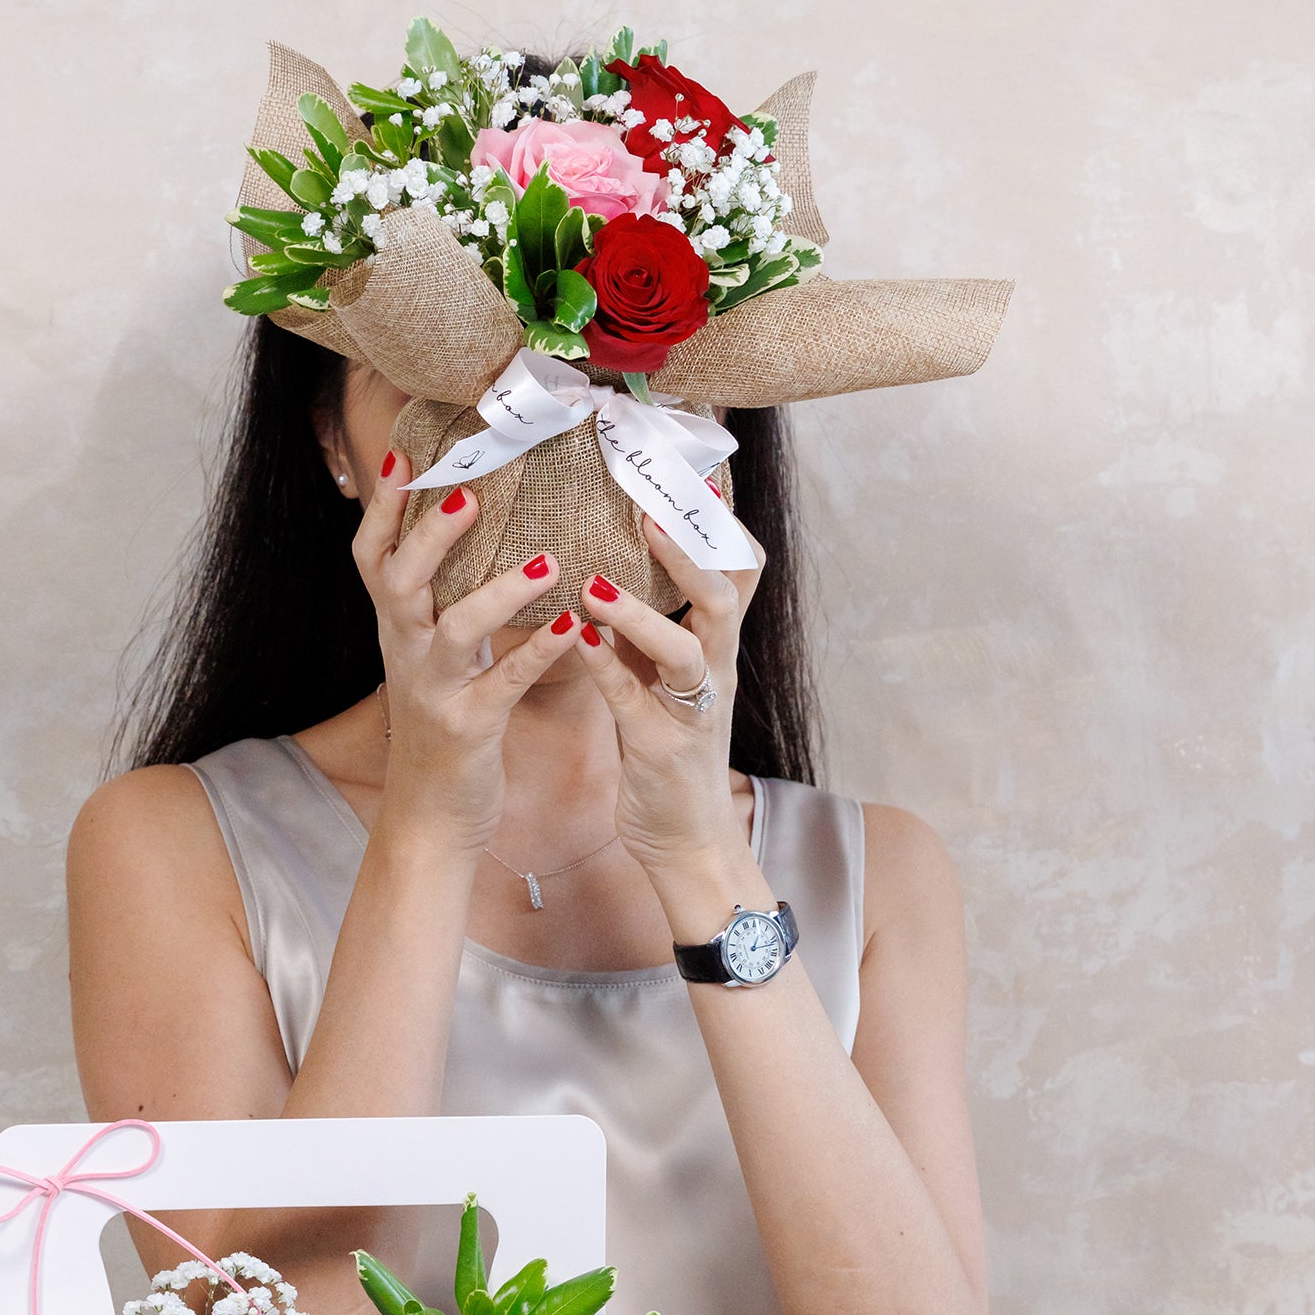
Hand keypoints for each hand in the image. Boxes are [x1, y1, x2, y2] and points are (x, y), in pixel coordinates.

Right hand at [351, 458, 577, 851]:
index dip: (386, 507)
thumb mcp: (433, 660)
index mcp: (398, 631)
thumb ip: (443, 606)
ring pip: (452, 630)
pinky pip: (503, 683)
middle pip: (400, 581)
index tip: (408, 454)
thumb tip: (464, 544)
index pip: (374, 557)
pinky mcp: (467, 729)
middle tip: (470, 492)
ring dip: (496, 592)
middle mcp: (405, 653)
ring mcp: (433, 692)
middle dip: (429, 534)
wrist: (429, 817)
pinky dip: (539, 652)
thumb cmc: (443, 728)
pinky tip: (574, 625)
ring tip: (544, 561)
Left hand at [568, 510, 767, 898]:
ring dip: (641, 613)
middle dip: (688, 551)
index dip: (718, 524)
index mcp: (716, 648)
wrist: (686, 840)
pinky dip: (607, 669)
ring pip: (685, 651)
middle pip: (724, 596)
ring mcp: (693, 713)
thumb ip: (645, 631)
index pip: (738, 571)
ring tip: (594, 582)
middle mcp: (715, 673)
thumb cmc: (669, 753)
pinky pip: (635, 703)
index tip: (689, 474)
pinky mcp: (661, 751)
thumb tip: (613, 567)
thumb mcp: (663, 682)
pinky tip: (576, 640)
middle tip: (647, 510)